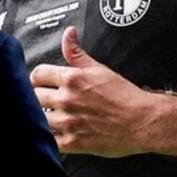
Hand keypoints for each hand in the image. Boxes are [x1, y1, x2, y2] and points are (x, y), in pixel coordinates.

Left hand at [30, 27, 156, 156]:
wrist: (141, 121)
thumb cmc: (124, 96)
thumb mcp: (99, 68)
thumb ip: (77, 52)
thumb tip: (68, 33)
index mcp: (72, 78)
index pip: (37, 74)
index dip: (40, 78)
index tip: (44, 82)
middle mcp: (66, 99)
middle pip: (34, 95)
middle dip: (41, 97)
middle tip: (52, 100)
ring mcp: (68, 122)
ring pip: (39, 118)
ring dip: (45, 117)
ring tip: (57, 116)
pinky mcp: (72, 142)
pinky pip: (49, 140)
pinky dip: (52, 137)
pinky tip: (61, 133)